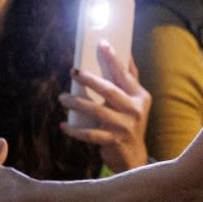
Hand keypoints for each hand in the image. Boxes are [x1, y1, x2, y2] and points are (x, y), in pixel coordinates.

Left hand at [59, 39, 150, 171]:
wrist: (134, 157)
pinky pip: (90, 134)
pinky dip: (75, 130)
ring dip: (77, 103)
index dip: (113, 59)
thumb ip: (128, 81)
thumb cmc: (129, 123)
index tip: (102, 44)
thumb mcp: (134, 102)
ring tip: (62, 97)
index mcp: (140, 96)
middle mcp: (135, 110)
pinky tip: (64, 125)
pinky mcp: (114, 141)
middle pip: (109, 90)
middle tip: (73, 72)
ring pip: (97, 111)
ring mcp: (125, 126)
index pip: (124, 74)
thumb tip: (126, 54)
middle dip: (90, 80)